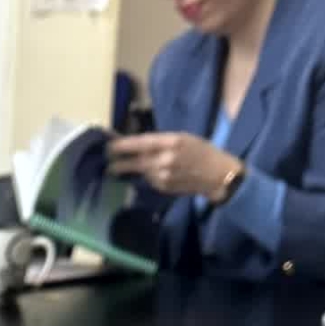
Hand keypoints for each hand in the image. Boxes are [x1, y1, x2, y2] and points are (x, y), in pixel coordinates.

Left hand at [107, 132, 235, 201]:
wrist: (217, 175)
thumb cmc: (201, 150)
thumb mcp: (182, 138)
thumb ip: (160, 141)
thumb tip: (136, 143)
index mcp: (171, 142)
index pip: (140, 144)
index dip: (122, 146)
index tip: (108, 147)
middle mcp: (165, 160)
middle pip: (135, 162)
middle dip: (119, 163)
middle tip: (108, 162)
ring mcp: (163, 176)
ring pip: (140, 172)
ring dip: (132, 170)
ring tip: (123, 166)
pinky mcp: (163, 187)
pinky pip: (148, 180)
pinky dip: (146, 175)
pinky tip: (151, 172)